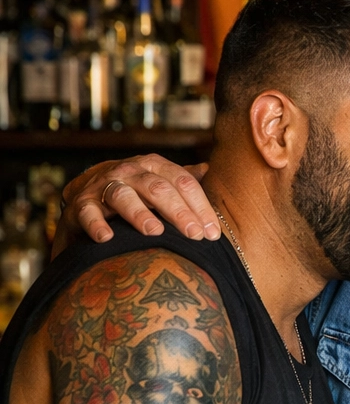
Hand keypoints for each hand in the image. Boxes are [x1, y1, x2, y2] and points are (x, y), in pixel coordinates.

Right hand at [59, 155, 216, 249]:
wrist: (86, 190)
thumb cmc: (134, 189)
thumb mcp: (159, 179)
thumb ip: (183, 179)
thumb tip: (208, 169)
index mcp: (154, 165)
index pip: (183, 182)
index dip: (200, 207)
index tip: (213, 233)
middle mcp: (130, 171)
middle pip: (158, 188)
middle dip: (178, 212)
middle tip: (194, 235)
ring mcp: (104, 185)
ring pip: (124, 196)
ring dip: (140, 214)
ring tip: (155, 232)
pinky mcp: (82, 204)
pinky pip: (88, 212)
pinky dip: (96, 224)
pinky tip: (107, 238)